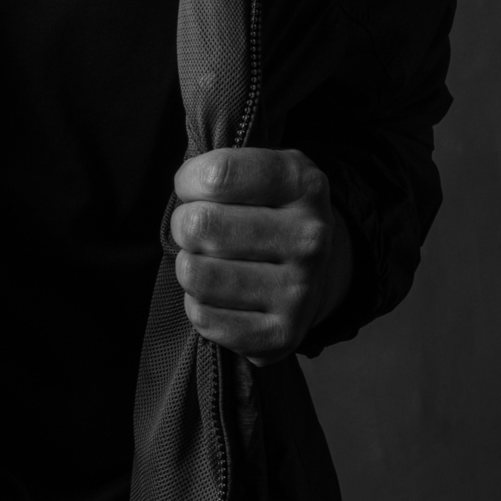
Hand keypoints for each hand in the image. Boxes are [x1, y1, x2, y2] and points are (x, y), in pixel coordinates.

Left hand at [170, 148, 352, 364]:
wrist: (316, 272)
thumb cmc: (271, 210)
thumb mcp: (261, 169)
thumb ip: (220, 165)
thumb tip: (183, 186)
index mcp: (303, 185)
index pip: (215, 176)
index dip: (189, 181)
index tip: (194, 187)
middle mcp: (309, 238)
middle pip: (200, 225)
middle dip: (183, 224)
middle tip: (197, 227)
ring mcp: (299, 291)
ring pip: (195, 274)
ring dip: (189, 265)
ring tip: (209, 260)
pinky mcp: (282, 336)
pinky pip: (204, 317)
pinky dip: (198, 303)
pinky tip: (220, 293)